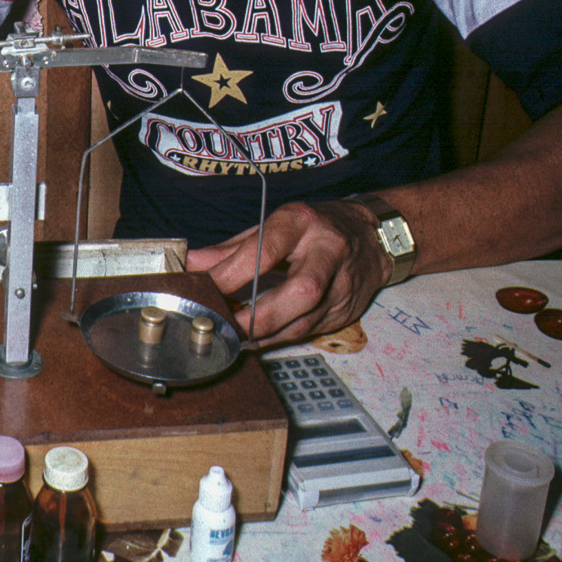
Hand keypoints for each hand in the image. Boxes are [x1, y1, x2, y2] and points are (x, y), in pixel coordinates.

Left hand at [185, 199, 391, 345]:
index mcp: (301, 223)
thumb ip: (231, 249)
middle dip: (260, 315)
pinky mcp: (348, 309)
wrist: (371, 235)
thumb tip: (191, 264)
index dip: (232, 274)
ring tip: (234, 336)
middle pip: (301, 291)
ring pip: (307, 319)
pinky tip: (258, 338)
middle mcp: (328, 251)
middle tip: (226, 325)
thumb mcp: (272, 226)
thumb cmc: (312, 228)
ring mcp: (344, 283)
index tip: (205, 289)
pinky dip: (280, 338)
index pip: (266, 250)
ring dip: (266, 334)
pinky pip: (310, 331)